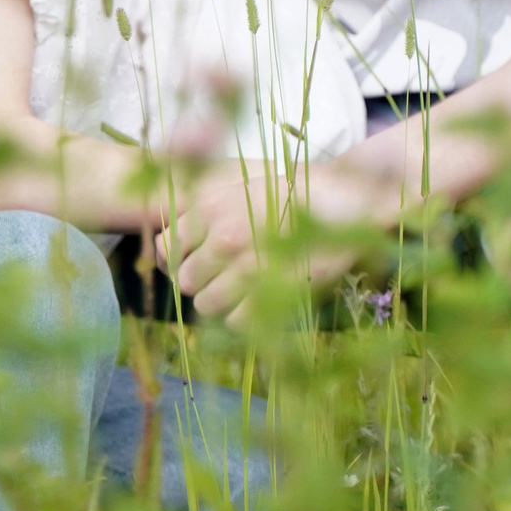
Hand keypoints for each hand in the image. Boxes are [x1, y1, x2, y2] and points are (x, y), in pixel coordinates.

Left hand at [166, 164, 393, 326]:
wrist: (345, 201)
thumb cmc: (292, 194)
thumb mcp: (239, 188)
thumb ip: (204, 212)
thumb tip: (170, 248)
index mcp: (210, 209)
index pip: (166, 249)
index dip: (178, 261)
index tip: (196, 263)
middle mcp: (223, 238)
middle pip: (185, 281)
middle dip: (202, 283)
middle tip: (224, 279)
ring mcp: (248, 267)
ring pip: (206, 305)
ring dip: (220, 304)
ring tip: (241, 293)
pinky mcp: (274, 293)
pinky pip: (237, 321)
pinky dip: (244, 318)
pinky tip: (258, 303)